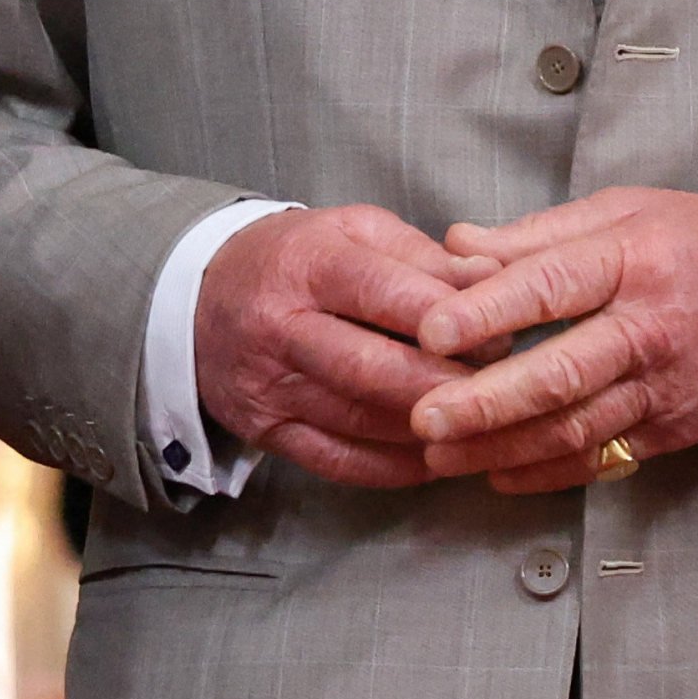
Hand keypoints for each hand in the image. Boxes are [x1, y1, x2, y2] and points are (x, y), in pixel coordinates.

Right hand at [192, 205, 499, 488]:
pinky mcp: (265, 430)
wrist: (196, 296)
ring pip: (359, 421)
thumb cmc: (293, 260)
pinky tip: (434, 459)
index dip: (445, 319)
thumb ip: (423, 256)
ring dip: (427, 431)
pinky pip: (338, 461)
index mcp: (308, 264)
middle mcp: (281, 326)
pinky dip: (393, 468)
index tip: (498, 335)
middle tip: (501, 392)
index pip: (382, 292)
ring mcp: (269, 384)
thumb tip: (493, 279)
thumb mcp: (352, 230)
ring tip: (479, 427)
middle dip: (445, 385)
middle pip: (372, 367)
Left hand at [406, 188, 697, 492]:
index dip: (489, 310)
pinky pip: (605, 458)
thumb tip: (456, 245)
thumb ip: (535, 234)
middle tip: (423, 416)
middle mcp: (647, 328)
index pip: (551, 285)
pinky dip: (549, 472)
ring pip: (576, 428)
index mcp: (630, 259)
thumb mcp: (623, 210)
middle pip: (561, 372)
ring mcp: (663, 386)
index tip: (431, 331)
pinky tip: (497, 473)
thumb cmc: (694, 242)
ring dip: (503, 447)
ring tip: (440, 455)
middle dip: (486, 400)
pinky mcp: (674, 429)